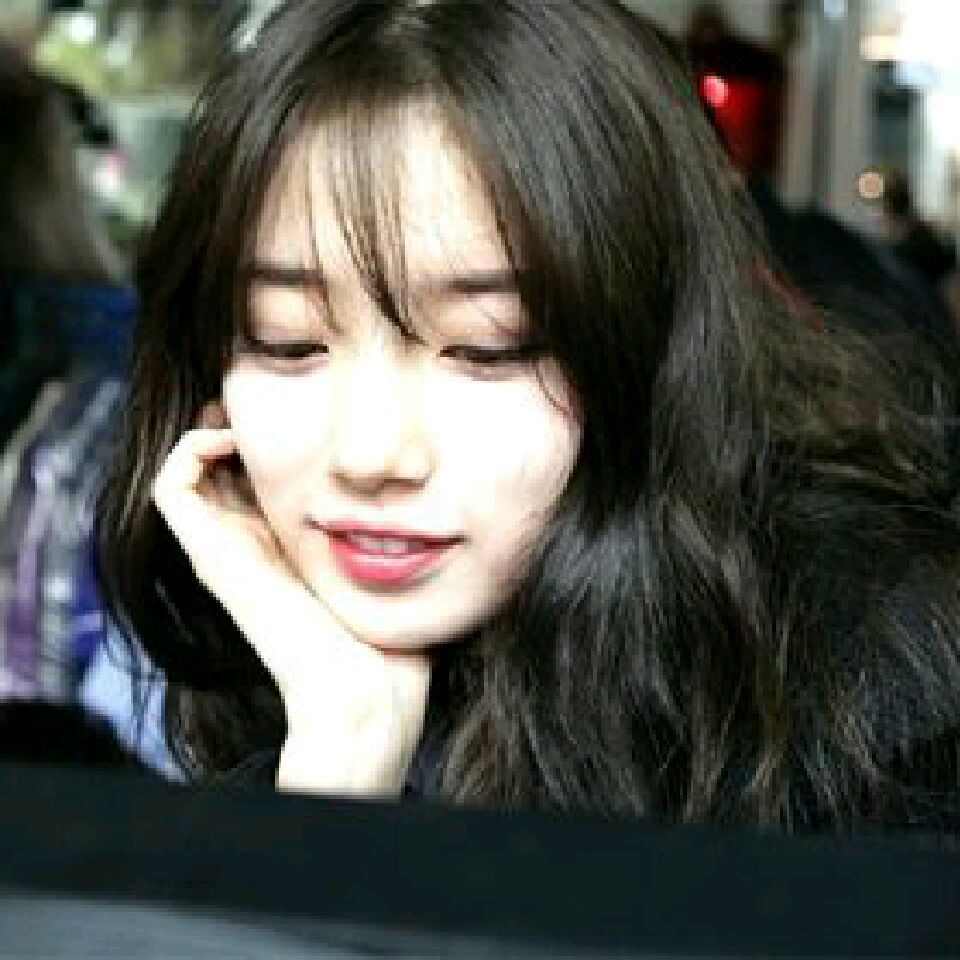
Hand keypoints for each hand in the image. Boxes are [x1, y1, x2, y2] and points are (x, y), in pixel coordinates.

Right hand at [152, 403, 431, 796]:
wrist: (364, 688)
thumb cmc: (387, 638)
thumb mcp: (387, 566)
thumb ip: (388, 532)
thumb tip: (415, 490)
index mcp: (285, 550)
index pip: (256, 481)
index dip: (266, 441)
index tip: (299, 411)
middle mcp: (248, 548)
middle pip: (220, 471)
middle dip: (237, 427)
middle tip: (262, 404)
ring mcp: (225, 553)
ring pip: (188, 473)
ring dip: (210, 430)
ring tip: (246, 416)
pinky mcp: (211, 557)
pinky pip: (171, 487)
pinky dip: (189, 449)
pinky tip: (233, 437)